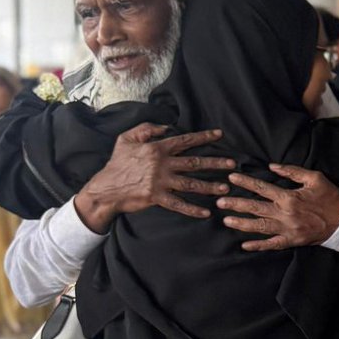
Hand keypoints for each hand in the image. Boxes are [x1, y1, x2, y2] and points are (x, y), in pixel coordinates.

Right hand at [74, 126, 235, 230]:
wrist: (105, 188)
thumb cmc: (117, 163)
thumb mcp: (126, 138)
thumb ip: (146, 129)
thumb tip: (166, 126)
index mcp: (157, 148)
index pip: (185, 140)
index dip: (203, 137)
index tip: (219, 135)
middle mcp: (162, 164)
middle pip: (194, 163)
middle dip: (215, 163)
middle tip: (233, 164)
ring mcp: (160, 182)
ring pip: (191, 184)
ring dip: (210, 186)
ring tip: (226, 188)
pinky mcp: (157, 198)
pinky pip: (179, 204)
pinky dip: (193, 209)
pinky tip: (206, 212)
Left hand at [217, 163, 338, 250]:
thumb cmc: (330, 197)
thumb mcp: (314, 178)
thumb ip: (292, 171)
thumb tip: (272, 166)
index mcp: (289, 197)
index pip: (262, 188)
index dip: (245, 182)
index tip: (231, 178)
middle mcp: (285, 214)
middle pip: (256, 208)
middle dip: (236, 204)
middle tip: (219, 202)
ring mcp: (288, 229)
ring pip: (260, 227)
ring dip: (242, 224)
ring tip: (226, 220)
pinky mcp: (292, 240)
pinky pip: (272, 244)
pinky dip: (258, 245)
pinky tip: (245, 245)